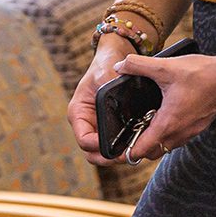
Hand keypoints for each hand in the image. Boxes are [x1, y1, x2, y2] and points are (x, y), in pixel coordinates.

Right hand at [67, 33, 138, 161]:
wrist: (114, 58)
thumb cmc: (105, 64)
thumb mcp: (105, 74)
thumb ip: (107, 89)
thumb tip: (115, 107)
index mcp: (78, 113)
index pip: (84, 140)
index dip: (97, 147)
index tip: (114, 147)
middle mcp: (86, 123)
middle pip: (92, 153)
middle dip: (107, 158)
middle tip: (126, 156)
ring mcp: (98, 127)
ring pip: (103, 153)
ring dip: (116, 157)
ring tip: (133, 154)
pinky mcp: (111, 129)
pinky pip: (115, 146)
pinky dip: (123, 150)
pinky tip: (138, 146)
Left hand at [113, 48, 215, 161]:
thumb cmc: (199, 73)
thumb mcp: (164, 66)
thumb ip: (138, 66)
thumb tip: (119, 66)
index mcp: (169, 122)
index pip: (144, 149)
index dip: (128, 153)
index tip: (117, 153)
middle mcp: (181, 132)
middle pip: (155, 152)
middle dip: (140, 148)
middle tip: (128, 135)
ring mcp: (192, 131)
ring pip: (168, 146)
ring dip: (155, 141)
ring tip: (144, 125)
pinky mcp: (199, 126)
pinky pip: (179, 137)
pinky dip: (168, 134)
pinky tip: (164, 116)